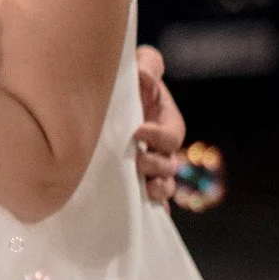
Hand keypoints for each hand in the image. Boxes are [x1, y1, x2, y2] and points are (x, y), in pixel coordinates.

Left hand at [133, 44, 184, 204]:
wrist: (107, 102)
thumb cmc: (129, 82)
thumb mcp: (140, 67)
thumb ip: (147, 65)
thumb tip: (145, 77)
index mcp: (167, 123)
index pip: (171, 134)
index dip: (158, 135)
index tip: (138, 131)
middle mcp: (163, 149)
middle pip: (169, 164)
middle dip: (157, 166)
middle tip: (138, 162)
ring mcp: (152, 167)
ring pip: (163, 185)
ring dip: (157, 190)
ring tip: (146, 190)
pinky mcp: (137, 180)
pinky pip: (149, 200)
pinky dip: (150, 208)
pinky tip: (144, 214)